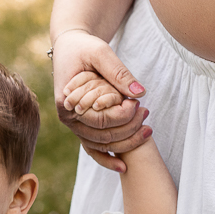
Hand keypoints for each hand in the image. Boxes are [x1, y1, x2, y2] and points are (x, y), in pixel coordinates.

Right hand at [52, 29, 150, 172]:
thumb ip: (120, 73)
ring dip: (125, 143)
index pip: (99, 118)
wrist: (69, 47)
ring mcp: (73, 125)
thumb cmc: (83, 48)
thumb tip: (141, 93)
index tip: (139, 103)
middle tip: (147, 114)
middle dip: (129, 129)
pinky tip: (124, 166)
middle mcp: (67, 119)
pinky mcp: (80, 127)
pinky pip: (93, 148)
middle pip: (101, 136)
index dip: (123, 115)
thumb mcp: (101, 53)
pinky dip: (107, 159)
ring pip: (100, 145)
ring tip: (148, 131)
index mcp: (66, 102)